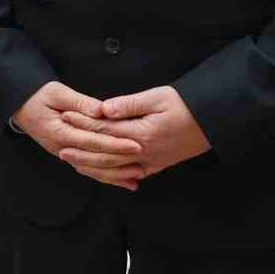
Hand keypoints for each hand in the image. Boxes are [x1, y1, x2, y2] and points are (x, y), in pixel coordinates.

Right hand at [14, 81, 143, 190]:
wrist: (20, 106)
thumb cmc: (37, 96)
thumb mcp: (56, 92)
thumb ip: (79, 102)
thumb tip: (101, 111)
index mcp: (60, 132)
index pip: (93, 141)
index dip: (115, 144)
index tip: (135, 144)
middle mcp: (62, 148)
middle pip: (95, 160)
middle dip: (120, 162)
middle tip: (143, 161)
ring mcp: (64, 154)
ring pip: (92, 170)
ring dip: (115, 175)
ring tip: (137, 177)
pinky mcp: (68, 154)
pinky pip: (88, 168)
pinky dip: (105, 176)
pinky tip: (121, 180)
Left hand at [64, 86, 210, 180]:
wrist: (213, 122)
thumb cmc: (186, 105)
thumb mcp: (158, 97)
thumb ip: (128, 104)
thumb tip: (103, 109)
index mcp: (142, 133)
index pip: (104, 131)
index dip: (83, 124)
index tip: (66, 117)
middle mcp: (144, 153)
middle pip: (105, 155)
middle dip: (81, 152)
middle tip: (60, 149)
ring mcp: (151, 163)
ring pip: (115, 170)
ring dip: (93, 168)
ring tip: (74, 163)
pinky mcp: (157, 166)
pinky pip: (130, 175)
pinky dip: (113, 176)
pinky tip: (102, 174)